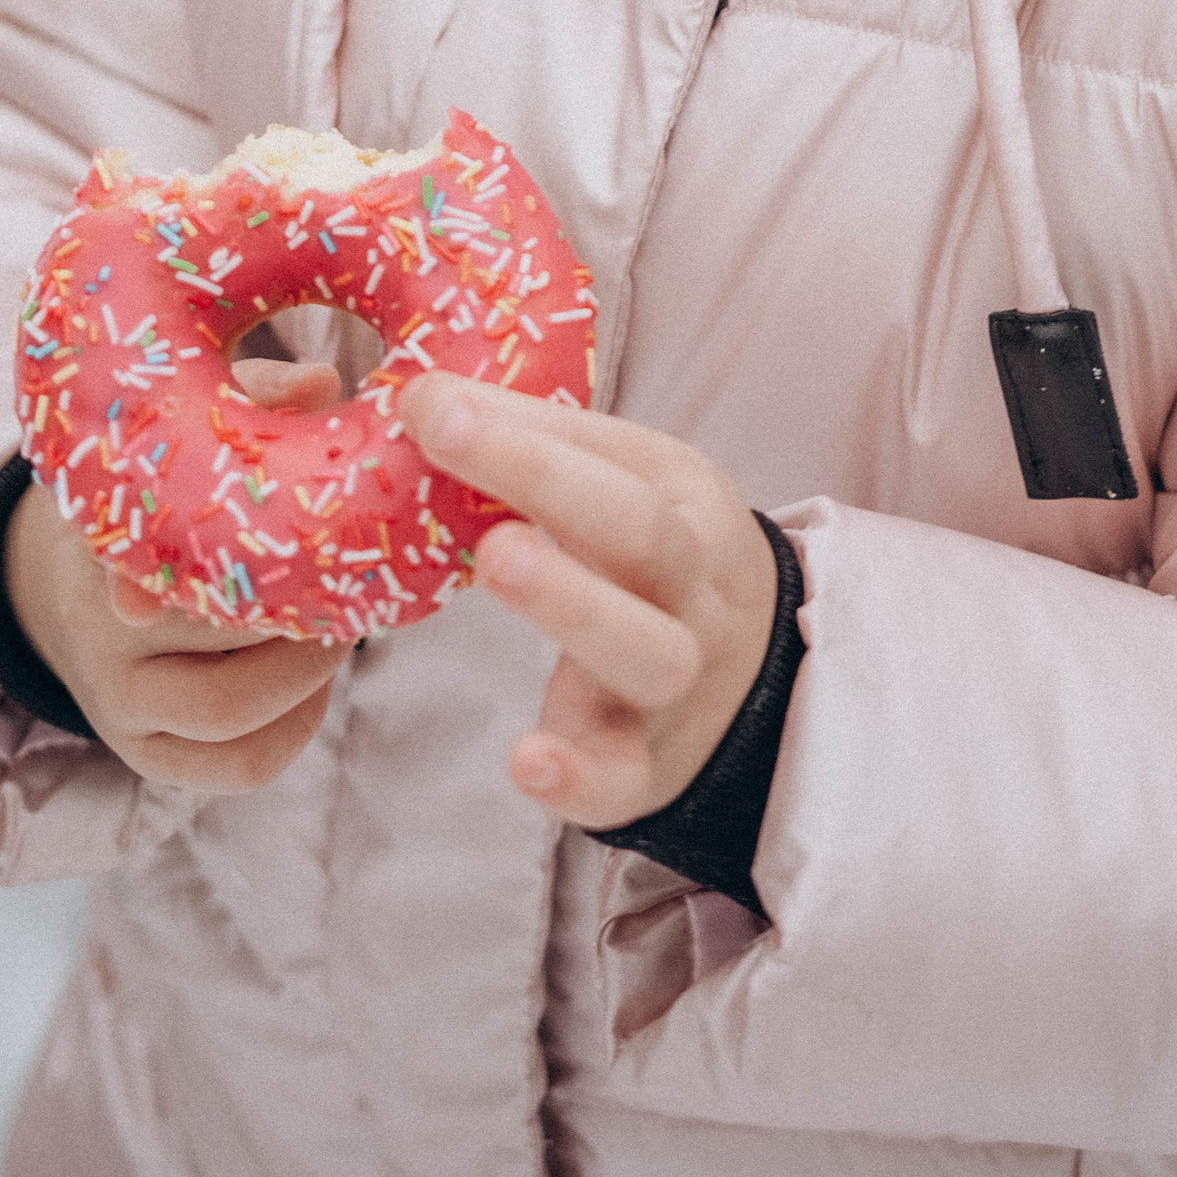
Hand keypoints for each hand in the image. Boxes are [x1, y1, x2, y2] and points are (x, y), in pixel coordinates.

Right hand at [4, 356, 348, 789]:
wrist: (58, 583)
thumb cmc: (142, 496)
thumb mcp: (170, 439)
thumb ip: (246, 401)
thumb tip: (318, 384)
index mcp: (97, 543)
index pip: (146, 555)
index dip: (216, 556)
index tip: (286, 542)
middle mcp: (99, 632)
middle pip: (207, 636)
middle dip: (296, 607)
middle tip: (356, 573)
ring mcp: (118, 704)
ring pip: (225, 713)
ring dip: (307, 673)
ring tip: (345, 626)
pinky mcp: (146, 755)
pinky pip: (236, 766)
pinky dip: (295, 730)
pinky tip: (319, 684)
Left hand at [402, 376, 776, 828]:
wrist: (754, 681)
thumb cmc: (655, 559)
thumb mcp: (629, 487)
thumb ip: (538, 446)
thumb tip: (422, 397)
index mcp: (685, 505)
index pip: (615, 460)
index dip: (521, 434)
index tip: (427, 402)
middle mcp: (692, 589)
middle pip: (647, 538)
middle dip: (554, 487)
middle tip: (454, 444)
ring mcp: (676, 685)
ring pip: (648, 652)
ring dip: (574, 604)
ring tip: (496, 561)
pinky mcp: (643, 770)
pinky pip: (622, 779)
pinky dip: (578, 777)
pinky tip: (526, 760)